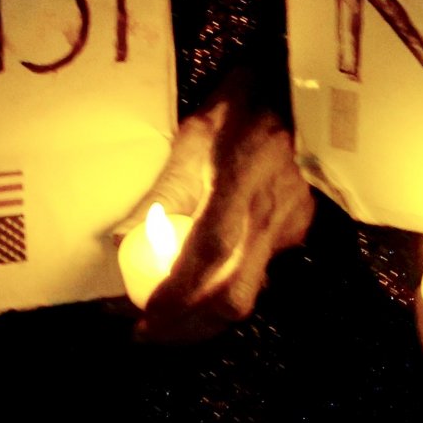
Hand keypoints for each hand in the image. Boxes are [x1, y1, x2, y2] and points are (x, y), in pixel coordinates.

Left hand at [119, 71, 314, 343]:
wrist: (300, 90)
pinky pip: (259, 271)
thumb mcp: (193, 137)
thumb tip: (122, 238)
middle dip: (189, 326)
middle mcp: (272, 211)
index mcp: (242, 180)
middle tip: (148, 333)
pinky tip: (203, 284)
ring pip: (249, 292)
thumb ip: (164, 191)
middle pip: (234, 293)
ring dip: (205, 316)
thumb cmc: (239, 107)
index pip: (210, 252)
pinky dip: (227, 286)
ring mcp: (291, 224)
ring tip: (167, 320)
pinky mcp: (298, 229)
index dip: (178, 292)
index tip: (145, 317)